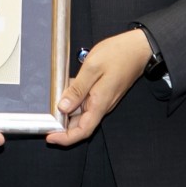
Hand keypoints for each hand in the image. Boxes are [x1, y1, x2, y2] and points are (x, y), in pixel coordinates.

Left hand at [46, 29, 150, 146]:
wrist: (139, 48)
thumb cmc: (119, 54)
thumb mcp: (93, 67)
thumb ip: (77, 88)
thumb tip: (62, 106)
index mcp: (100, 103)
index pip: (83, 131)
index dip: (65, 138)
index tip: (50, 137)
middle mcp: (102, 105)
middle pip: (81, 124)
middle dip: (63, 125)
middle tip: (46, 118)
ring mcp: (103, 99)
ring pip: (82, 113)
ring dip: (67, 111)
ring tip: (52, 100)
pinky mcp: (103, 92)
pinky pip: (86, 102)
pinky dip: (74, 99)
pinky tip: (66, 87)